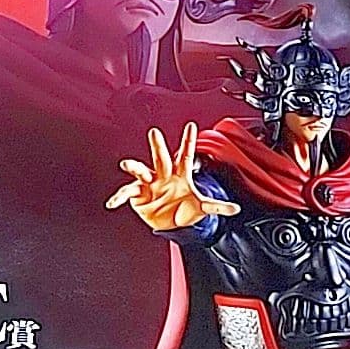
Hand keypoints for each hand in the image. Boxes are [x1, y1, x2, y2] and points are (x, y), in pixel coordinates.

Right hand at [105, 122, 240, 230]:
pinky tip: (114, 203)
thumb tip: (236, 208)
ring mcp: (150, 183)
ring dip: (134, 168)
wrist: (170, 222)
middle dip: (157, 146)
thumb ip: (217, 206)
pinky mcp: (138, 194)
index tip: (191, 126)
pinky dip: (120, 197)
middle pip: (161, 158)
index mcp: (180, 174)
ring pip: (140, 171)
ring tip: (127, 165)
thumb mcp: (202, 207)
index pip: (186, 155)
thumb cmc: (185, 208)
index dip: (188, 141)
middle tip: (155, 133)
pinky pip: (127, 193)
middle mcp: (164, 175)